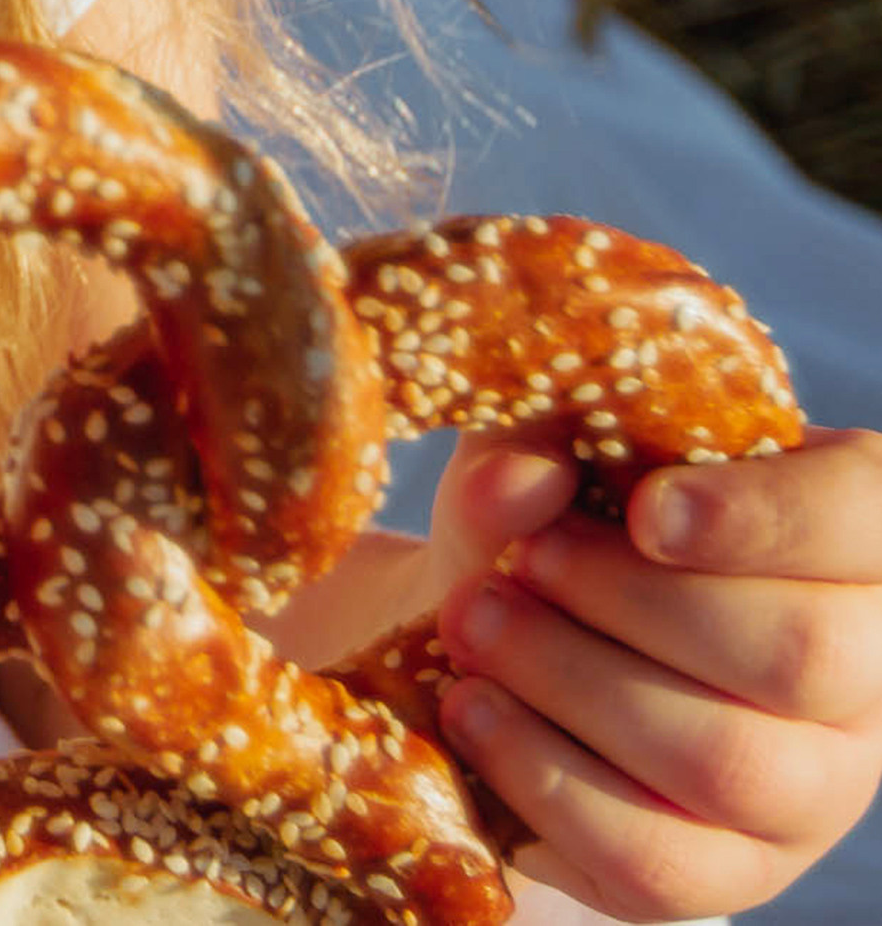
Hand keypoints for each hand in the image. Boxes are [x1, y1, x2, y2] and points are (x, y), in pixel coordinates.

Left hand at [427, 423, 881, 918]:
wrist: (513, 623)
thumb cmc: (563, 510)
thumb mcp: (543, 442)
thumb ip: (534, 443)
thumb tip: (522, 484)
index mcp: (849, 532)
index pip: (860, 514)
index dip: (762, 517)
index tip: (646, 509)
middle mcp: (863, 667)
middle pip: (799, 654)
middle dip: (632, 603)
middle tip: (522, 561)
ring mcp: (815, 790)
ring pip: (729, 763)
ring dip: (574, 686)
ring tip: (474, 625)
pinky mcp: (735, 874)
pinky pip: (660, 863)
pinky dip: (547, 781)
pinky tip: (474, 713)